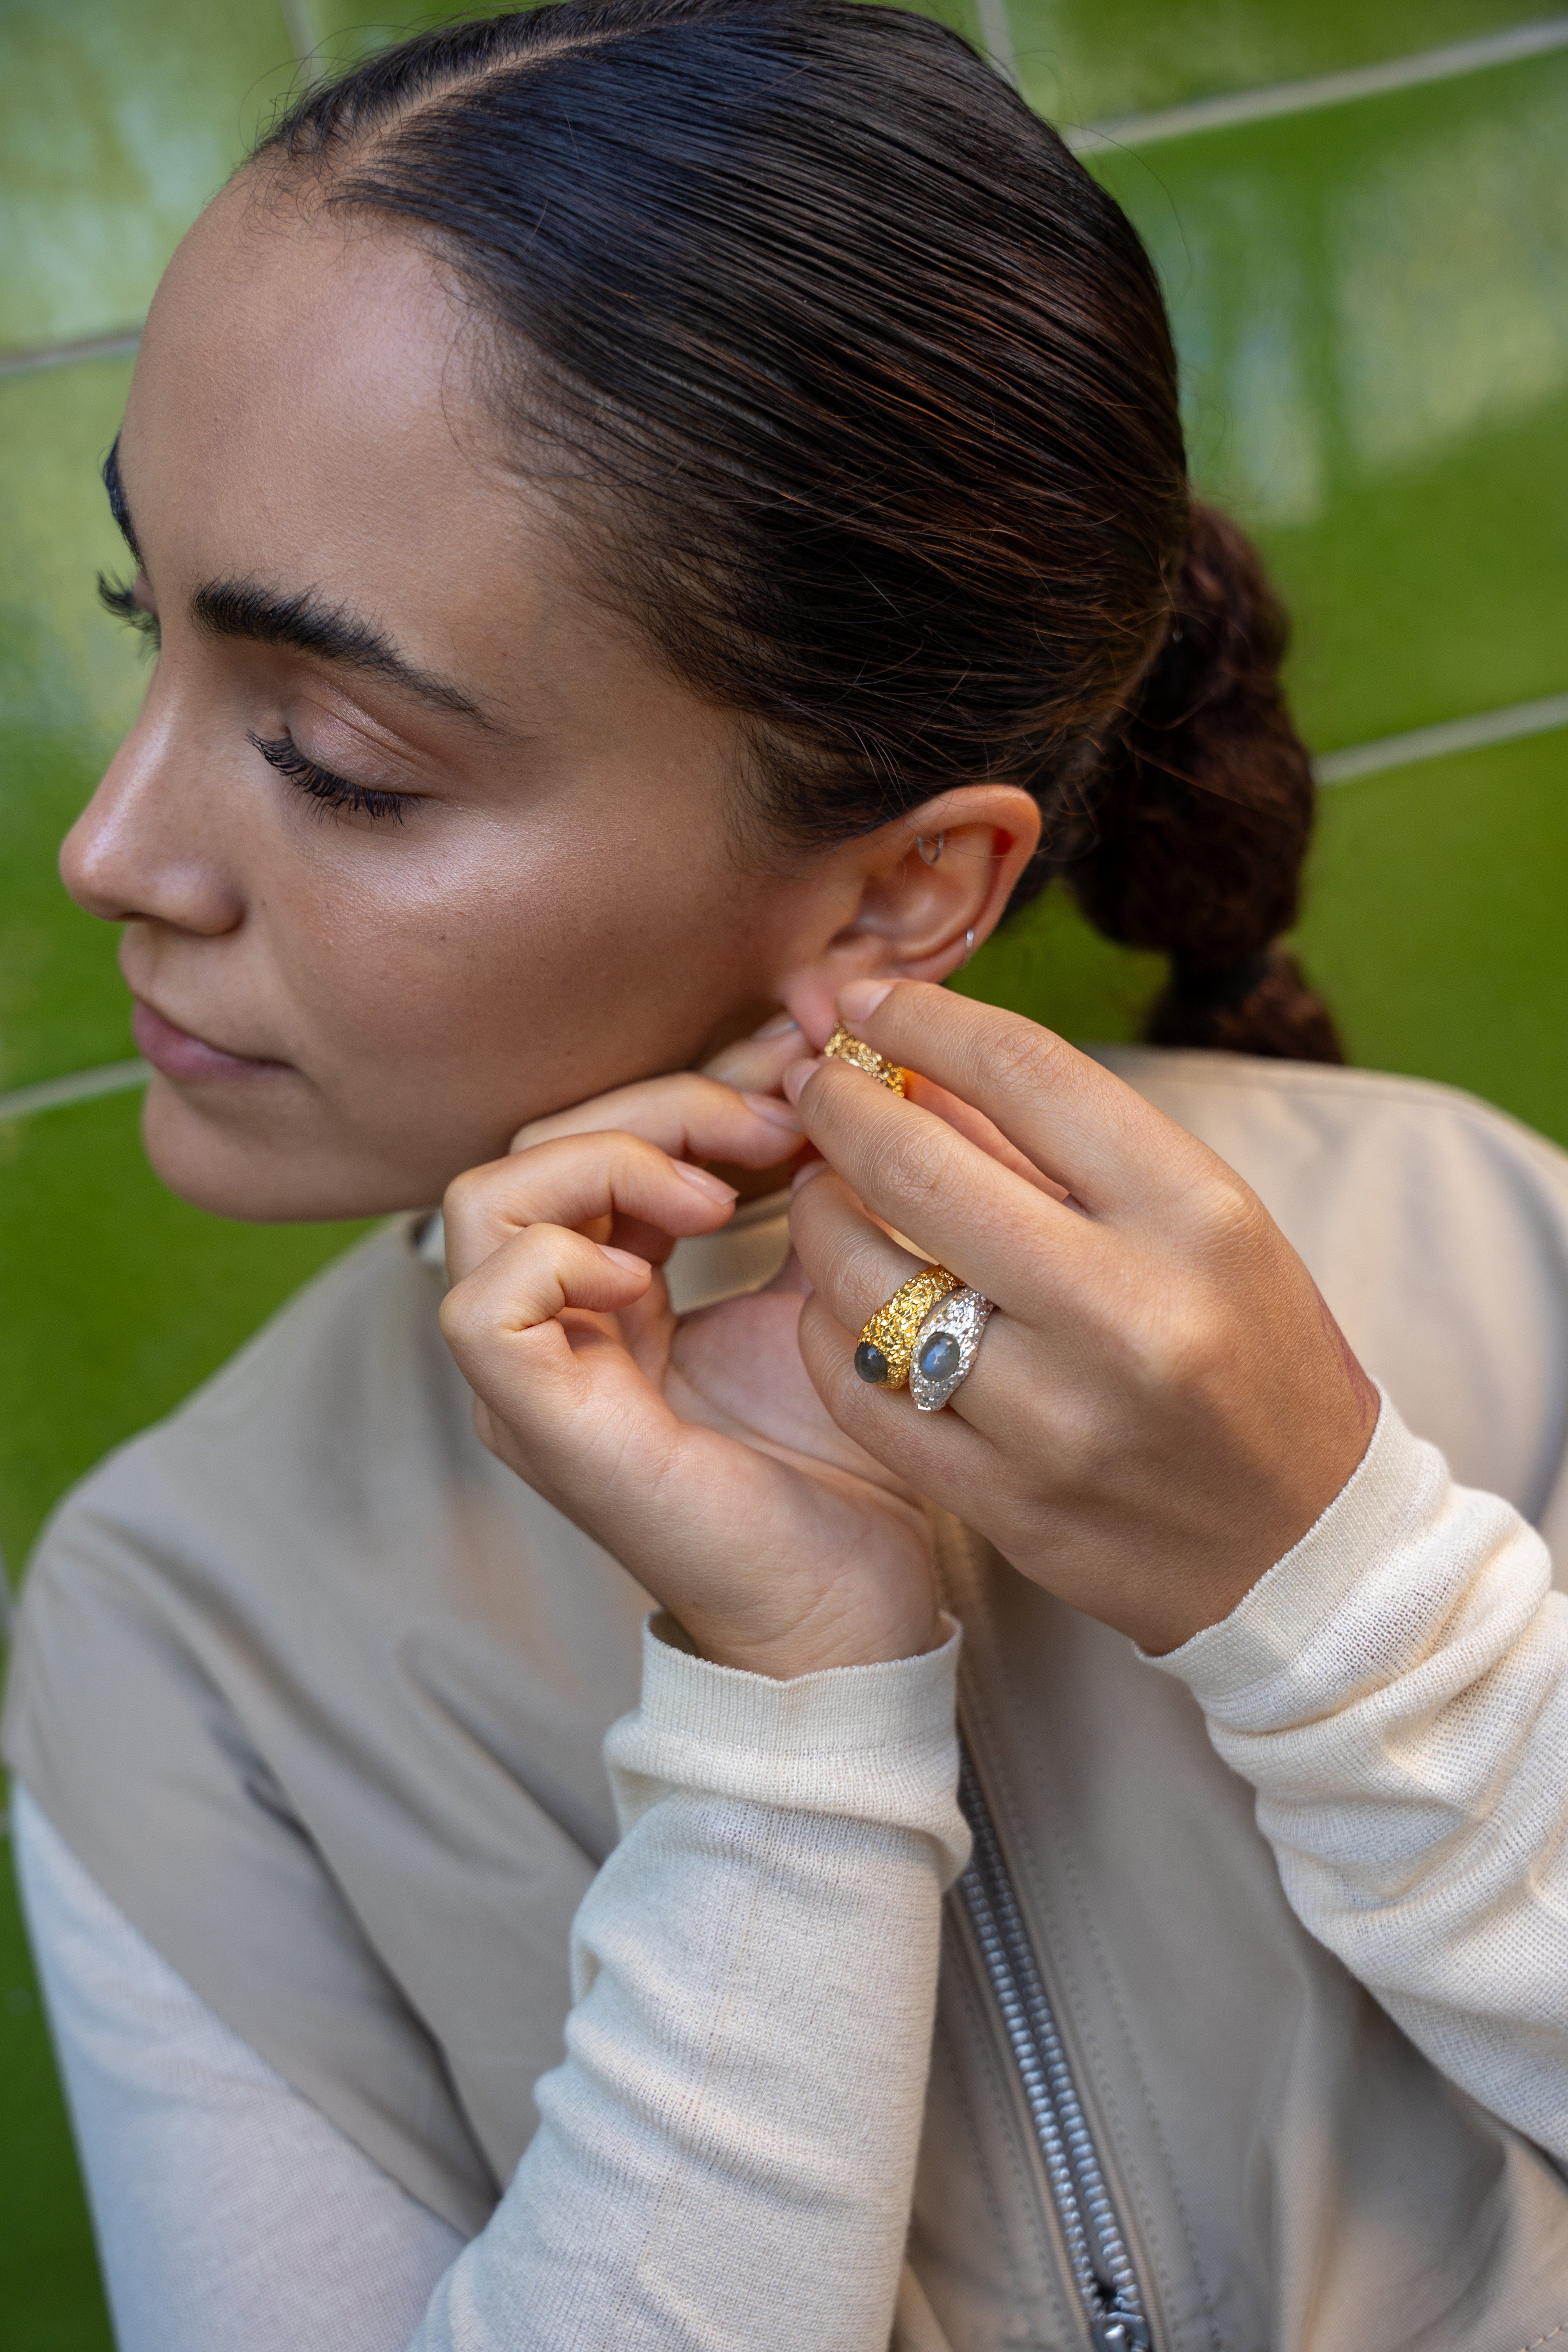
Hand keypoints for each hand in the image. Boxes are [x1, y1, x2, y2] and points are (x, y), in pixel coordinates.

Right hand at [439, 1017, 941, 1677]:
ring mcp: (527, 1374)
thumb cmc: (844, 1464)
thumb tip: (821, 1057)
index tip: (801, 1075)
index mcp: (612, 1287)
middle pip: (542, 1142)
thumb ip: (807, 1184)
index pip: (601, 1133)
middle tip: (778, 1122)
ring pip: (488, 1194)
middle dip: (666, 1104)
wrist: (848, 1609)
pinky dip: (563, 1251)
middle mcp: (553, 1322)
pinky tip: (657, 1271)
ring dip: (612, 1159)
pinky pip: (481, 1297)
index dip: (693, 1082)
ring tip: (720, 1196)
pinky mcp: (529, 1418)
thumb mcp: (828, 1285)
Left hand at [784, 981, 1377, 1654]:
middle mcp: (1131, 1312)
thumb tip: (911, 1055)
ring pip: (870, 1287)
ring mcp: (1063, 1419)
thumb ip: (1057, 1144)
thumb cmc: (1246, 1351)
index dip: (924, 1017)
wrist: (1301, 1542)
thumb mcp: (1195, 1225)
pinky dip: (830, 1331)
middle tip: (812, 1082)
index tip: (867, 999)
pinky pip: (865, 1393)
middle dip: (840, 1106)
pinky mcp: (1010, 1503)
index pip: (1027, 1071)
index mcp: (1196, 1216)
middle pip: (922, 1171)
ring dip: (818, 1218)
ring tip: (821, 1192)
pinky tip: (839, 1301)